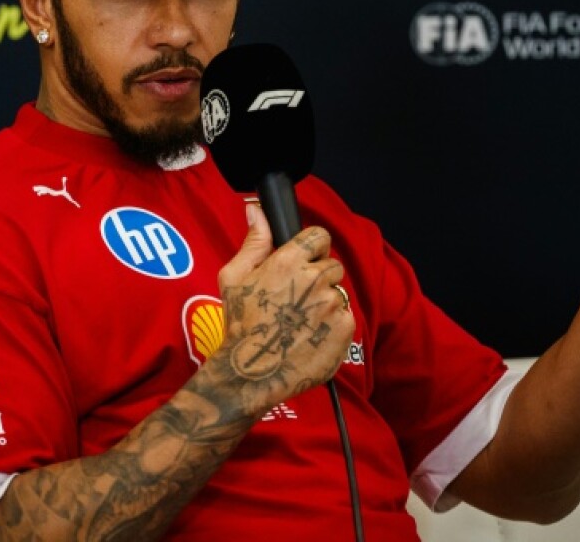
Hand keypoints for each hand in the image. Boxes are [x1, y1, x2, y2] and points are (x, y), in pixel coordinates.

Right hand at [210, 204, 354, 415]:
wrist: (253, 371)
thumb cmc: (241, 324)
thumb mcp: (234, 277)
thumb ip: (253, 241)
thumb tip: (257, 209)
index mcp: (288, 261)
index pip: (319, 236)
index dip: (313, 247)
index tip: (305, 260)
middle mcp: (314, 279)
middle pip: (331, 264)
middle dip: (318, 277)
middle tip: (297, 298)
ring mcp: (332, 304)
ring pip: (338, 291)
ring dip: (325, 301)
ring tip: (301, 321)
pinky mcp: (344, 328)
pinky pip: (345, 316)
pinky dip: (332, 324)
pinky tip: (311, 335)